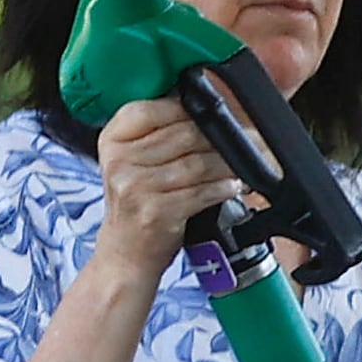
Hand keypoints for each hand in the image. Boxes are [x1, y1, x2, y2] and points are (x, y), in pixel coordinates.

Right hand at [89, 93, 252, 282]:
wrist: (125, 252)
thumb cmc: (136, 203)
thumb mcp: (133, 161)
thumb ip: (158, 133)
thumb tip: (207, 108)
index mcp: (113, 140)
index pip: (152, 109)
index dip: (188, 110)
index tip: (214, 116)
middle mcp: (120, 160)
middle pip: (183, 134)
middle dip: (221, 138)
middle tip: (248, 140)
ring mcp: (135, 186)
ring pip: (197, 163)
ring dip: (228, 165)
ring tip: (243, 166)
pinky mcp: (156, 211)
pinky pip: (202, 192)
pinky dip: (224, 188)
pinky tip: (233, 187)